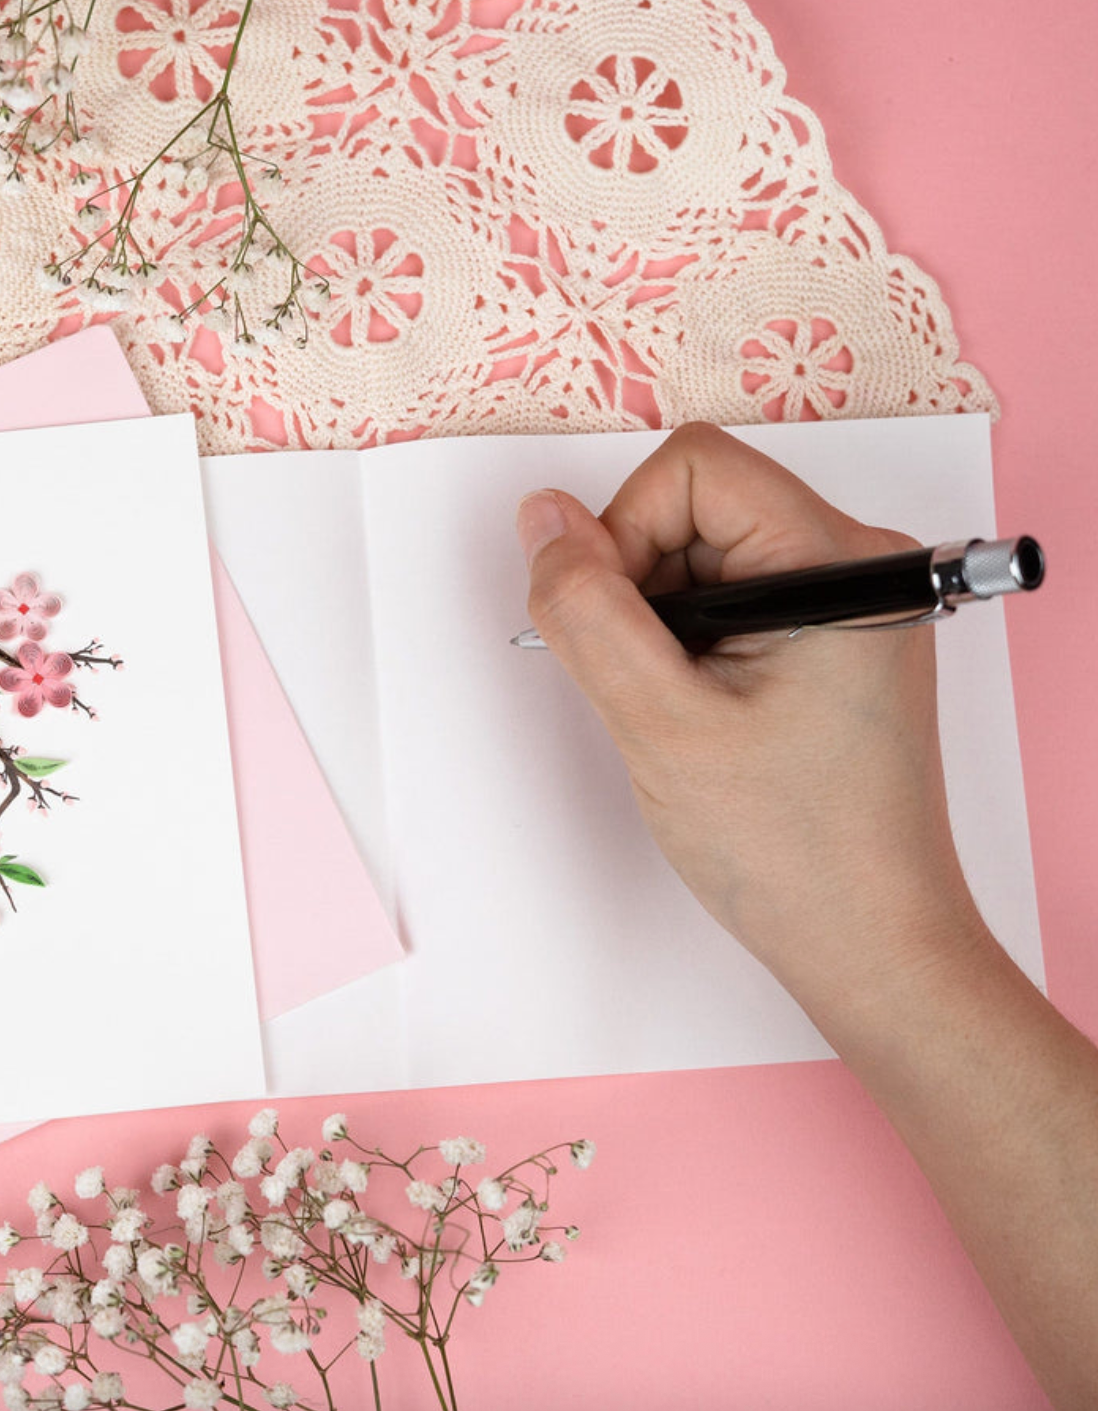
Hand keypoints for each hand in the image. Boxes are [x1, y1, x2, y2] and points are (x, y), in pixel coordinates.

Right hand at [515, 421, 991, 1010]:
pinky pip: (726, 597)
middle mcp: (856, 563)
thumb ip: (588, 609)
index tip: (622, 629)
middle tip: (650, 685)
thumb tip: (540, 517)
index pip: (692, 468)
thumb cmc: (793, 851)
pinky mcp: (828, 638)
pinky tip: (701, 715)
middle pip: (694, 504)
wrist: (870, 943)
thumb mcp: (659, 724)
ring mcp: (846, 602)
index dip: (626, 533)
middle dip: (640, 584)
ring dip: (659, 622)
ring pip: (700, 554)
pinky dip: (685, 645)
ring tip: (682, 712)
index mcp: (838, 563)